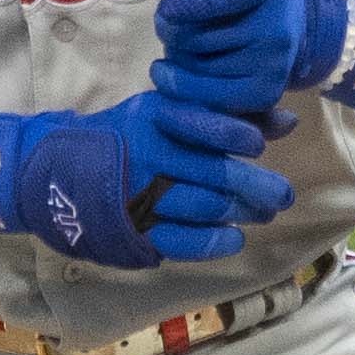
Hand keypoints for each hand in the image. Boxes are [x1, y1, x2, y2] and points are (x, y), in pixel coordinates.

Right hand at [111, 80, 291, 263]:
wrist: (65, 171)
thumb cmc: (135, 135)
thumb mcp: (172, 111)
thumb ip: (229, 113)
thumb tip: (288, 120)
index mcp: (159, 116)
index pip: (209, 123)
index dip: (240, 135)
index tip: (258, 147)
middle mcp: (150, 154)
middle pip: (216, 171)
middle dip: (258, 185)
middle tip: (284, 196)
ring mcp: (143, 194)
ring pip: (206, 206)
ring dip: (242, 212)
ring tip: (262, 213)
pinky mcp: (138, 228)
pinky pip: (183, 241)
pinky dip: (214, 243)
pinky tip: (234, 238)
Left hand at [150, 0, 354, 115]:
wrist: (297, 23)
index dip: (182, 6)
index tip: (169, 9)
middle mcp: (275, 25)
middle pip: (197, 37)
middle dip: (173, 34)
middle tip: (174, 30)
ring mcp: (273, 63)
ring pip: (198, 69)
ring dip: (177, 62)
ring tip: (183, 50)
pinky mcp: (266, 93)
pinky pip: (208, 98)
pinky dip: (185, 89)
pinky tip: (180, 75)